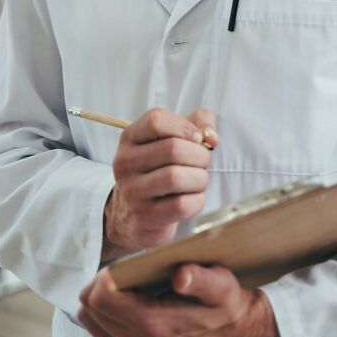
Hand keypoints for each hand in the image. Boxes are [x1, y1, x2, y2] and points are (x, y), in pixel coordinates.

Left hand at [78, 263, 281, 336]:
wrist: (235, 335)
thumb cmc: (226, 305)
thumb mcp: (221, 285)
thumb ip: (201, 279)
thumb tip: (181, 275)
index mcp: (154, 327)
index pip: (101, 298)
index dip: (106, 275)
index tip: (123, 264)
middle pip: (90, 307)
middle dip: (101, 284)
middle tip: (125, 271)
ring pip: (90, 319)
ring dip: (102, 298)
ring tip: (126, 284)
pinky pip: (100, 330)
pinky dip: (106, 312)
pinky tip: (129, 300)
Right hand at [103, 108, 217, 253]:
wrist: (133, 214)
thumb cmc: (159, 169)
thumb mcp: (171, 139)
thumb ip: (197, 123)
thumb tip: (212, 137)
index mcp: (130, 138)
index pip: (156, 120)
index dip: (185, 126)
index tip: (198, 138)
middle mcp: (125, 162)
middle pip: (172, 149)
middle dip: (200, 155)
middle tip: (203, 163)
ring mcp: (132, 191)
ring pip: (176, 177)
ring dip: (200, 178)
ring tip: (199, 180)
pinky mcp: (145, 216)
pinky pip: (181, 205)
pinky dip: (197, 200)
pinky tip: (194, 198)